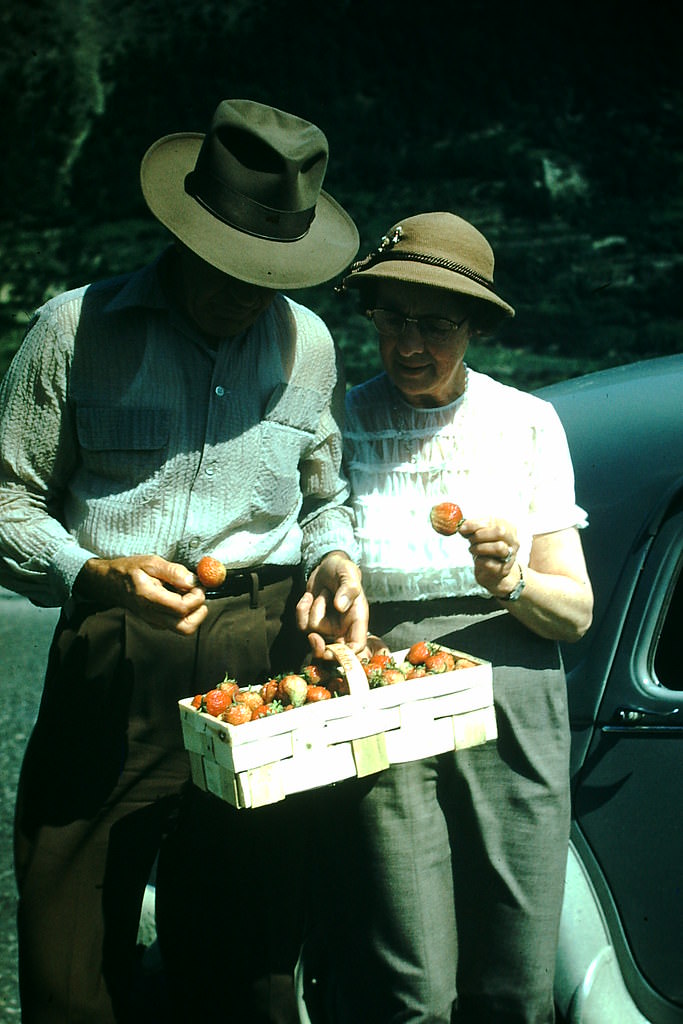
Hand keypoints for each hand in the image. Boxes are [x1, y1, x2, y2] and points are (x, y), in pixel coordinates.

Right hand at [73, 554, 207, 634]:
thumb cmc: (130, 570)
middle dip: (199, 611)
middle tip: (197, 594)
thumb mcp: (151, 562)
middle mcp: (152, 615)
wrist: (110, 582)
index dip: (196, 597)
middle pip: (186, 627)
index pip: (182, 608)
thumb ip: (173, 571)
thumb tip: (193, 580)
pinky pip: (176, 625)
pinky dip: (185, 615)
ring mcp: (154, 621)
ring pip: (183, 629)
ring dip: (194, 614)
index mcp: (150, 598)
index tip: (197, 584)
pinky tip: (180, 598)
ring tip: (190, 596)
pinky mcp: (156, 623)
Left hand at [295, 551, 368, 657]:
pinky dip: (302, 608)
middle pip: (331, 652)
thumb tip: (340, 606)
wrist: (326, 565)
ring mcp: (327, 627)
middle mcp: (343, 627)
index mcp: (357, 619)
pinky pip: (301, 624)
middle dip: (319, 647)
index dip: (347, 655)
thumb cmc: (342, 569)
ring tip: (324, 593)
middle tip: (313, 637)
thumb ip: (348, 588)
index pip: (356, 646)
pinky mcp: (312, 622)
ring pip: (313, 631)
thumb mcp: (348, 573)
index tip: (334, 651)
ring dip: (314, 609)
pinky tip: (309, 596)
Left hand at [459, 518, 520, 597]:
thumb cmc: (486, 549)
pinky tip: (478, 559)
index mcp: (508, 527)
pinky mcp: (504, 570)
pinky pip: (490, 563)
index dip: (475, 524)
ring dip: (480, 548)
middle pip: (500, 532)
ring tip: (473, 550)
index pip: (493, 521)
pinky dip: (479, 560)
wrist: (491, 572)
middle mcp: (513, 541)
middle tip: (471, 540)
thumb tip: (462, 527)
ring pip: (499, 547)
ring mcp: (511, 556)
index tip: (463, 528)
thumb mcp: (479, 534)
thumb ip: (472, 528)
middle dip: (480, 535)